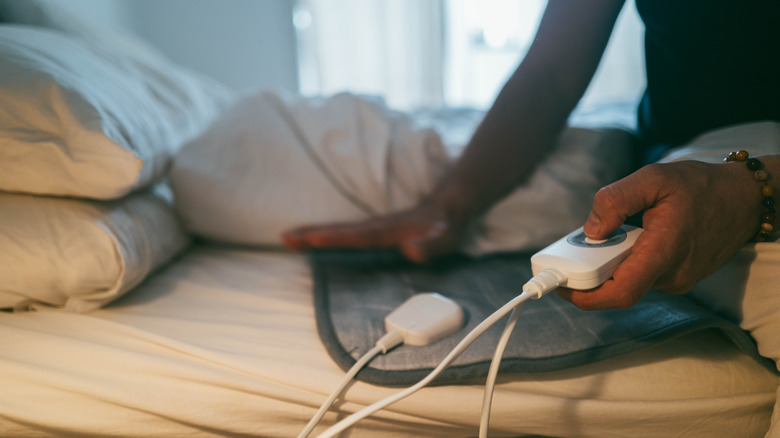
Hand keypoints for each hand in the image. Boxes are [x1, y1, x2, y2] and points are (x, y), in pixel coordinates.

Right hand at [282, 202, 465, 263]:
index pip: (355, 235)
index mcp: (387, 230)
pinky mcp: (372, 230)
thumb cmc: (446, 227)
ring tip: (287, 237)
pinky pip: (342, 232)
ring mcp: (372, 227)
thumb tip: (413, 250)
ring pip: (336, 230)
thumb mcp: (446, 239)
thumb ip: (431, 245)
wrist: (449, 208)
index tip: (310, 238)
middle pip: (337, 230)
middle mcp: (375, 226)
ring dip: (311, 232)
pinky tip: (311, 239)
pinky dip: (323, 234)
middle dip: (310, 233)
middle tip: (284, 237)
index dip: (333, 237)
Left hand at [557, 160, 763, 309]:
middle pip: (618, 287)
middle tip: (572, 249)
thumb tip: (591, 230)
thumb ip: (616, 200)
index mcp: (665, 251)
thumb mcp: (653, 178)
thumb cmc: (700, 186)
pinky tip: (623, 239)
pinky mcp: (677, 277)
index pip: (622, 292)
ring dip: (608, 265)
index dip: (586, 297)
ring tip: (602, 236)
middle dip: (590, 272)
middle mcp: (671, 274)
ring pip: (629, 281)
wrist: (744, 199)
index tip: (562, 287)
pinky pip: (641, 276)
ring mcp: (676, 280)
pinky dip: (624, 262)